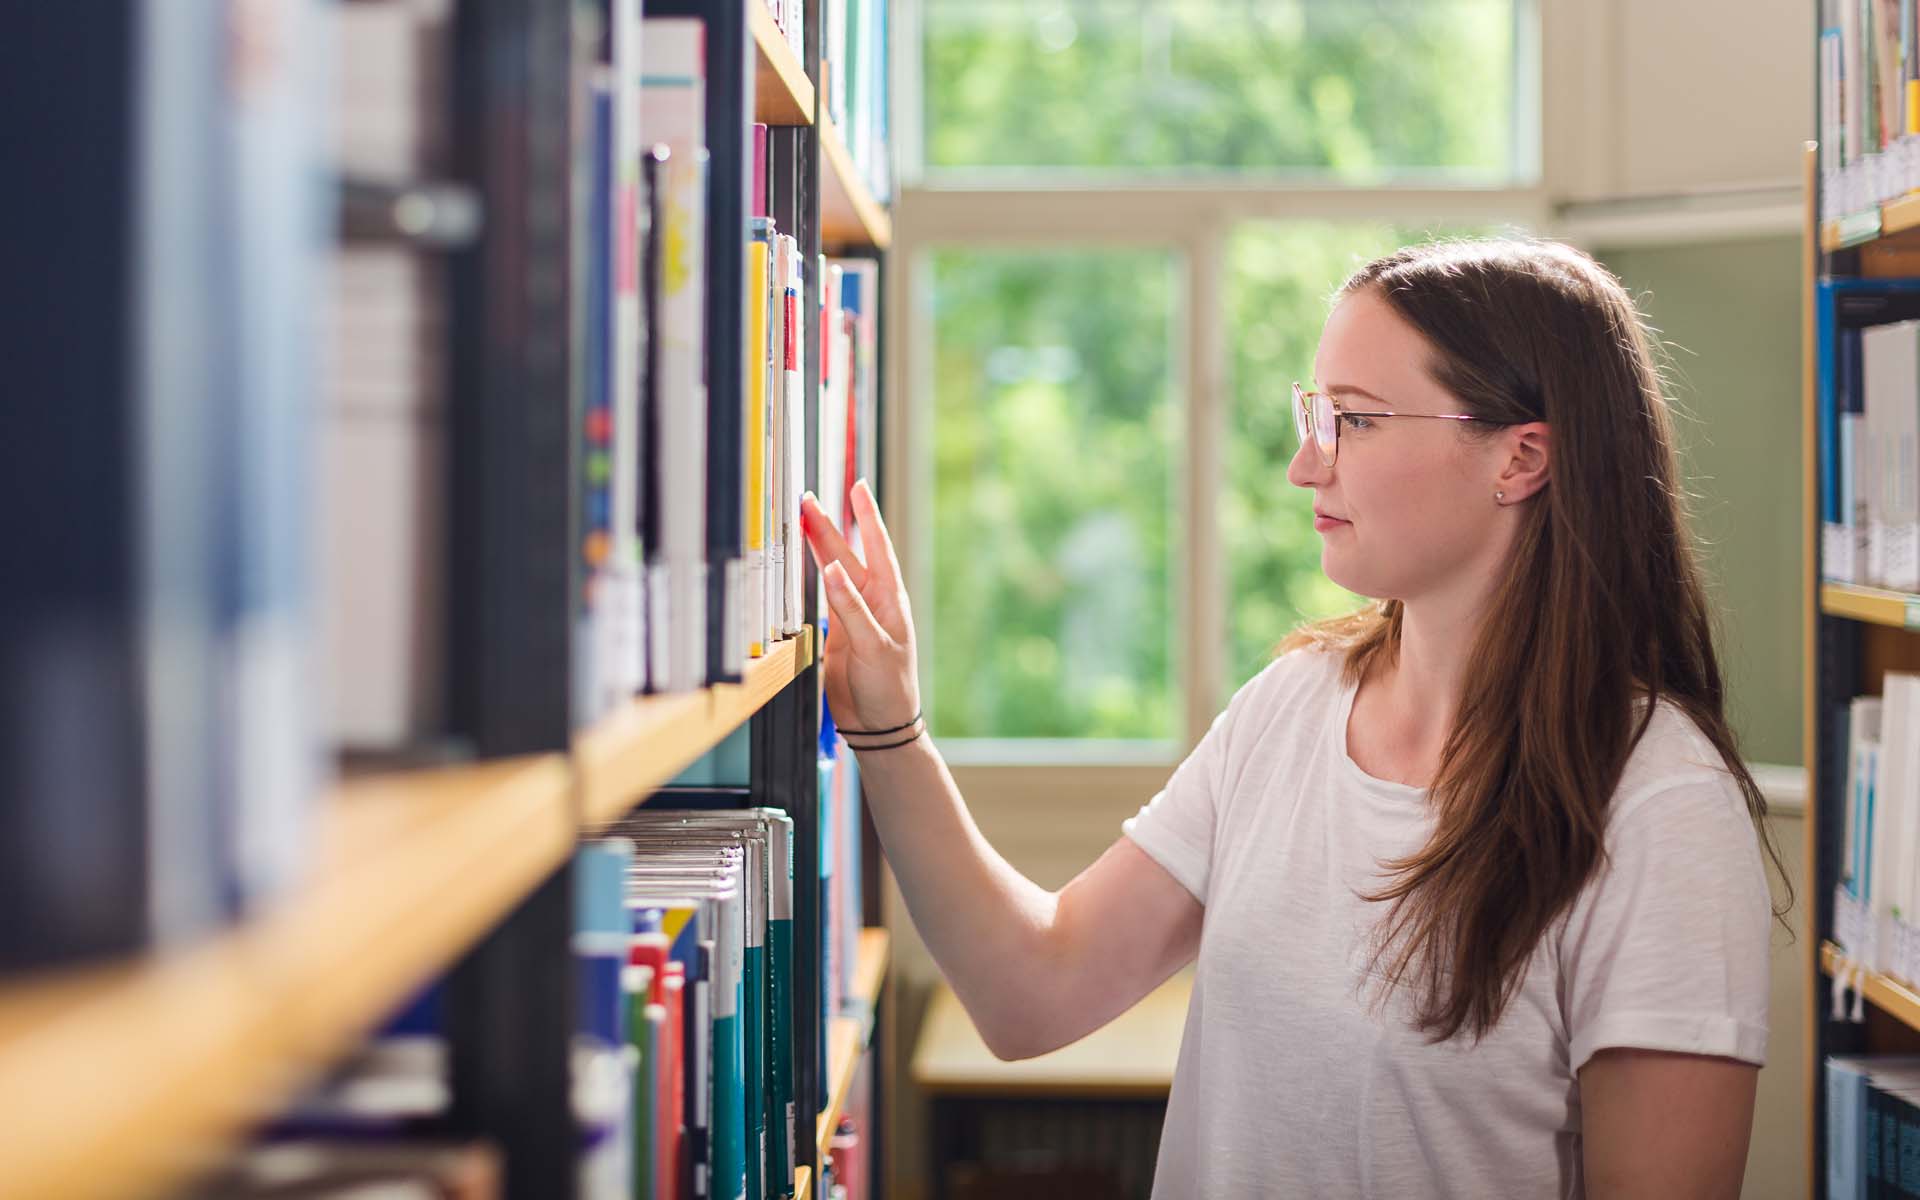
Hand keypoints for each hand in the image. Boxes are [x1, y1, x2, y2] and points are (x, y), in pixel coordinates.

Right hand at [799, 478, 922, 738]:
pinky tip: (801, 560)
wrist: (879, 724)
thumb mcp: (873, 646)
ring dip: (817, 546)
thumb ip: (851, 609)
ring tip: (801, 518)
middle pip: (847, 554)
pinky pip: (822, 596)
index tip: (858, 487)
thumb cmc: (889, 686)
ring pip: (831, 571)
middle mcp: (872, 601)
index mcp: (890, 599)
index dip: (867, 516)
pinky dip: (810, 576)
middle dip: (828, 526)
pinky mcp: (836, 632)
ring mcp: (853, 615)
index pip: (877, 547)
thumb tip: (833, 569)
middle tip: (808, 499)